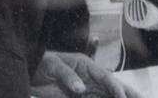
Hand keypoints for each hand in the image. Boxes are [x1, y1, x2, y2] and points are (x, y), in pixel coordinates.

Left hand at [31, 51, 145, 97]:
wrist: (29, 73)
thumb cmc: (42, 64)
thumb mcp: (53, 66)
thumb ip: (67, 77)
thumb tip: (80, 89)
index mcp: (86, 66)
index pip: (105, 77)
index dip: (115, 87)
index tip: (123, 97)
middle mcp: (90, 78)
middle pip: (112, 87)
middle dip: (128, 93)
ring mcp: (87, 90)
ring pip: (107, 96)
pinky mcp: (80, 97)